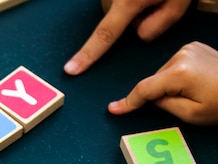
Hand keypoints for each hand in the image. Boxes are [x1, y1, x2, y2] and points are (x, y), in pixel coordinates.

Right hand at [64, 0, 190, 74]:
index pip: (104, 36)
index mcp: (128, 2)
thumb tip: (139, 34)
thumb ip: (159, 26)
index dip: (87, 55)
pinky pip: (117, 0)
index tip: (70, 69)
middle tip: (159, 1)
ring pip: (118, 11)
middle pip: (118, 22)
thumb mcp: (179, 2)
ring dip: (134, 6)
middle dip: (137, 19)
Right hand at [108, 42, 217, 124]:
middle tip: (184, 104)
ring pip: (163, 73)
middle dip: (159, 94)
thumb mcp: (191, 114)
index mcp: (179, 73)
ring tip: (193, 93)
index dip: (128, 102)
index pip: (144, 89)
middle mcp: (181, 55)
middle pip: (154, 81)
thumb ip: (164, 106)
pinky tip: (194, 82)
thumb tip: (149, 99)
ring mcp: (188, 48)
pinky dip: (176, 76)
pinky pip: (174, 65)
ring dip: (168, 85)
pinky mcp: (193, 47)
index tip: (113, 109)